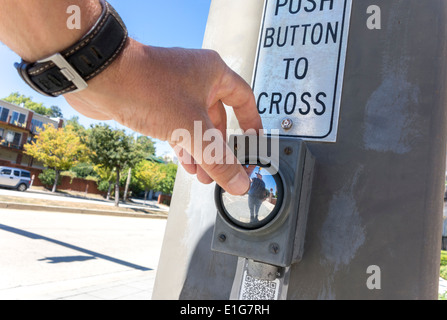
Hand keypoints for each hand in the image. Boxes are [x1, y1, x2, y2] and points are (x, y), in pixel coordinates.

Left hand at [65, 39, 262, 194]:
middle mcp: (196, 78)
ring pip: (196, 124)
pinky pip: (177, 126)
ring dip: (201, 151)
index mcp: (214, 73)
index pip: (244, 99)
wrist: (98, 78)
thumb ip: (218, 159)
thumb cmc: (147, 87)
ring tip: (204, 175)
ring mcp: (174, 89)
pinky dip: (183, 145)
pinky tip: (185, 164)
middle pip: (219, 117)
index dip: (251, 124)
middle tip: (226, 169)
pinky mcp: (156, 100)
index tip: (254, 143)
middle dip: (221, 147)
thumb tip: (238, 182)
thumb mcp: (192, 130)